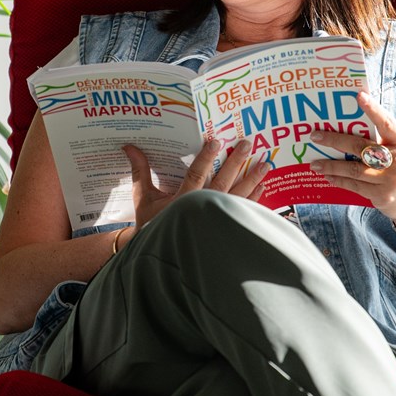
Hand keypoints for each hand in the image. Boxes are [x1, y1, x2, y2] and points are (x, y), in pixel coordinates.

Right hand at [122, 137, 269, 228]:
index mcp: (182, 200)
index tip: (216, 142)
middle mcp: (202, 209)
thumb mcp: (143, 198)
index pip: (196, 175)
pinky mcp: (224, 228)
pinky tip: (262, 187)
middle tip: (247, 144)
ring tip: (265, 164)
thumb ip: (140, 171)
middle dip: (236, 162)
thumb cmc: (151, 224)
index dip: (205, 158)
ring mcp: (216, 220)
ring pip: (237, 196)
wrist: (159, 253)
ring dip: (252, 179)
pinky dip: (254, 200)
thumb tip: (129, 147)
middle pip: (222, 182)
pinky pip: (242, 211)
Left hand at [308, 91, 395, 226]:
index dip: (373, 109)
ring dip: (331, 166)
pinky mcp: (381, 195)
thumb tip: (349, 120)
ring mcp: (390, 179)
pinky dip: (339, 180)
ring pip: (354, 169)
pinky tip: (327, 176)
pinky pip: (354, 185)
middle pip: (361, 146)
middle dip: (335, 140)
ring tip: (314, 163)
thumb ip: (379, 136)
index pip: (386, 123)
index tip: (359, 96)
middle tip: (315, 136)